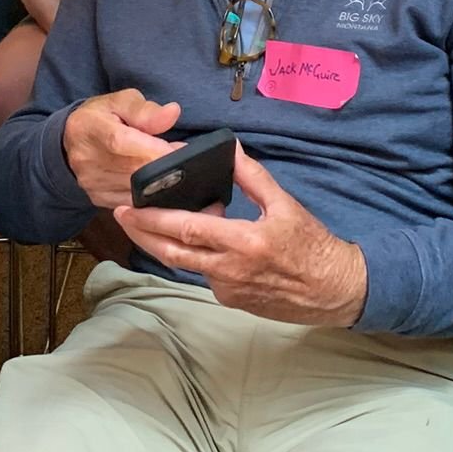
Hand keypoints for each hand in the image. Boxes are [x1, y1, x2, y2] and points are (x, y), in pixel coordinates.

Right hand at [62, 88, 181, 208]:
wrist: (71, 140)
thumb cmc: (101, 117)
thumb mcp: (120, 101)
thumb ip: (146, 109)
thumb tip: (173, 113)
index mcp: (90, 128)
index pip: (122, 142)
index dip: (153, 149)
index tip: (180, 150)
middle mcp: (87, 159)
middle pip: (133, 170)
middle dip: (164, 165)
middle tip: (182, 155)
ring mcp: (92, 182)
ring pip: (135, 190)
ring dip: (160, 181)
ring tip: (171, 166)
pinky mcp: (98, 198)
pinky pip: (132, 203)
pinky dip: (150, 194)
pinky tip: (158, 182)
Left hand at [113, 147, 367, 324]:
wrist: (333, 290)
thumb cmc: (312, 245)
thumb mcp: (285, 204)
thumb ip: (253, 177)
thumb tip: (230, 150)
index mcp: (243, 241)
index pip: (187, 229)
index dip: (153, 219)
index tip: (128, 207)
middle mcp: (229, 270)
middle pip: (172, 253)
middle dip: (142, 233)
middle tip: (119, 216)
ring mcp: (227, 289)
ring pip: (185, 265)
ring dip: (161, 246)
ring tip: (143, 225)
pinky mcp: (230, 301)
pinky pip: (205, 275)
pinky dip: (194, 258)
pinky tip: (194, 242)